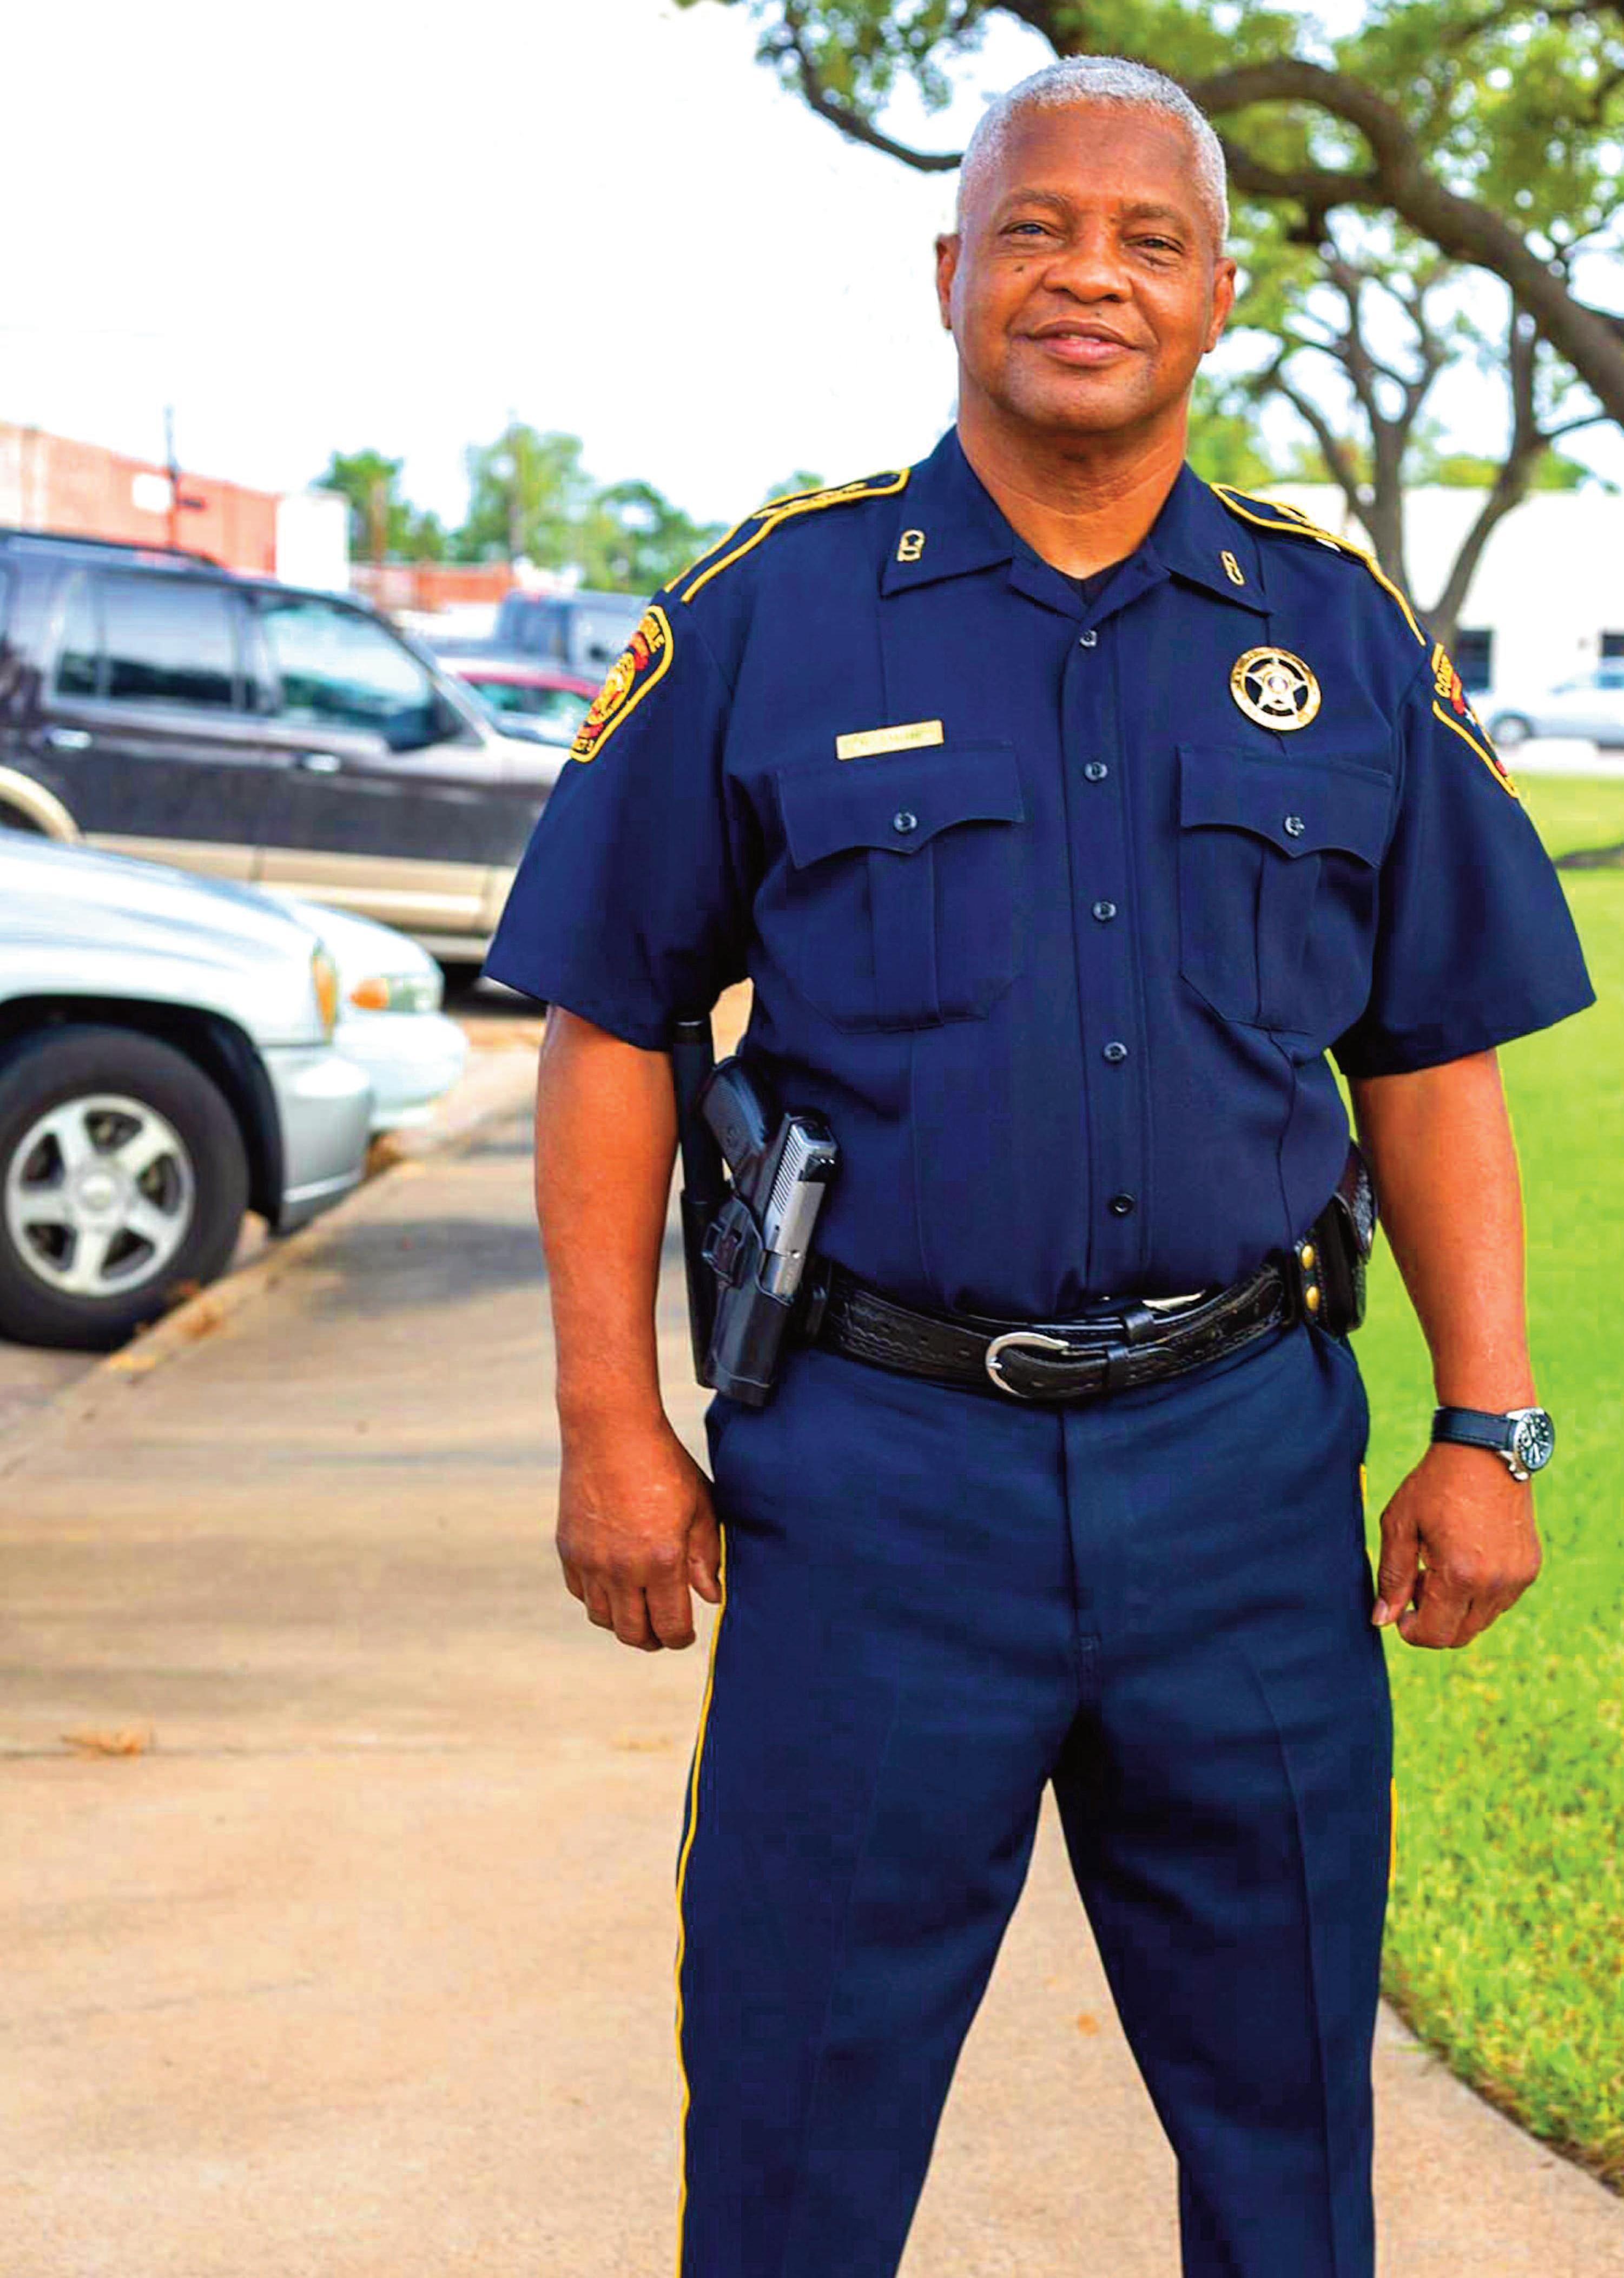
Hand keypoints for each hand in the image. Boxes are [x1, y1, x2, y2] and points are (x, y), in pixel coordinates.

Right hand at [556, 1413, 722, 1650]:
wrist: (611, 1431)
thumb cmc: (664, 1464)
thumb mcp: (700, 1506)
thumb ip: (706, 1557)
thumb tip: (711, 1597)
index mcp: (661, 1560)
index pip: (669, 1627)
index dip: (680, 1639)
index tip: (686, 1634)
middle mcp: (621, 1568)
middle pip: (632, 1634)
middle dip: (652, 1639)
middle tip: (662, 1631)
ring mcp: (590, 1561)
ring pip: (603, 1618)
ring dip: (623, 1622)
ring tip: (639, 1610)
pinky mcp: (568, 1549)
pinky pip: (580, 1593)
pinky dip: (597, 1598)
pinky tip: (614, 1586)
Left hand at [1373, 1440, 1541, 1649]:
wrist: (1484, 1451)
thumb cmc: (1435, 1484)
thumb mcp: (1400, 1524)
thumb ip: (1392, 1576)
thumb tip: (1383, 1620)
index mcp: (1460, 1575)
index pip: (1435, 1634)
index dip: (1411, 1631)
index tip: (1400, 1613)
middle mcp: (1495, 1583)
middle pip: (1460, 1635)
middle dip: (1433, 1620)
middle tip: (1419, 1582)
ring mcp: (1518, 1577)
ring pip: (1481, 1620)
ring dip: (1457, 1608)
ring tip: (1441, 1565)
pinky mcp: (1530, 1567)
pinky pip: (1500, 1601)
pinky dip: (1479, 1593)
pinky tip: (1465, 1559)